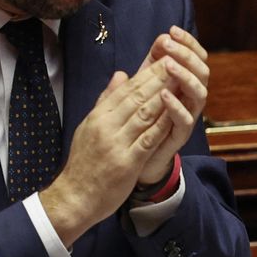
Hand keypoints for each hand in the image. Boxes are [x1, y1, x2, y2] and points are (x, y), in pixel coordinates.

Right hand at [39, 66, 177, 243]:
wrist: (75, 196)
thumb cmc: (85, 162)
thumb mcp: (90, 126)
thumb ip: (107, 100)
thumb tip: (121, 74)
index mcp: (98, 116)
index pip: (126, 89)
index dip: (147, 73)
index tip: (164, 59)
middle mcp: (106, 126)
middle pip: (137, 97)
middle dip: (159, 78)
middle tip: (178, 61)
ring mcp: (116, 144)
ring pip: (144, 115)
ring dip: (165, 96)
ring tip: (182, 81)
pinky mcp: (127, 163)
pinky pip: (149, 140)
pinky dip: (163, 125)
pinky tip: (177, 113)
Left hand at [133, 26, 209, 184]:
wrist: (139, 155)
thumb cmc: (144, 116)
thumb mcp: (146, 84)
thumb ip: (153, 63)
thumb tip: (162, 37)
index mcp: (185, 82)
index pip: (196, 57)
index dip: (188, 43)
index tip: (172, 30)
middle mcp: (191, 97)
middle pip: (202, 71)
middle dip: (187, 55)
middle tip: (169, 45)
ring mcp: (189, 115)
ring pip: (199, 93)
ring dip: (185, 76)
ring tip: (168, 64)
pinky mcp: (181, 135)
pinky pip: (186, 119)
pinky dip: (176, 105)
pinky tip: (163, 94)